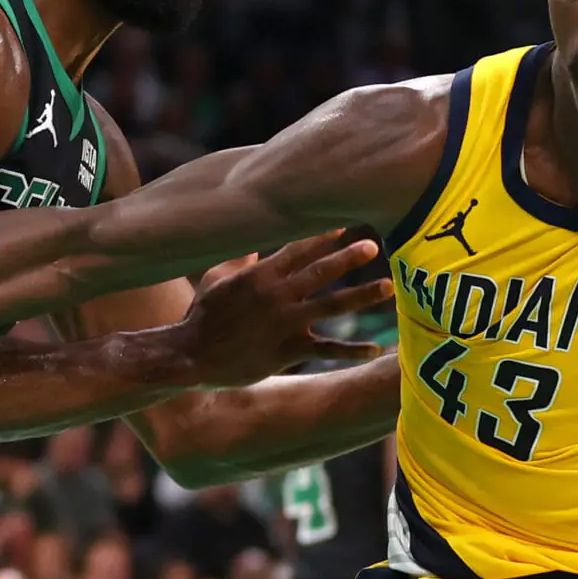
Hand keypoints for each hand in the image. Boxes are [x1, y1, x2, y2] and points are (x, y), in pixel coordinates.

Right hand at [175, 232, 393, 388]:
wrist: (191, 356)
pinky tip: (375, 350)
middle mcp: (276, 296)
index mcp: (260, 275)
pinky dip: (351, 350)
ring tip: (386, 287)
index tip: (344, 223)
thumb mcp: (215, 279)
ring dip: (361, 295)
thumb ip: (239, 261)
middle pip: (319, 272)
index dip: (322, 236)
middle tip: (372, 245)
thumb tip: (253, 246)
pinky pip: (326, 349)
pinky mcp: (288, 351)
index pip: (297, 249)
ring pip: (330, 306)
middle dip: (347, 257)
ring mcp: (284, 323)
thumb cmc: (201, 315)